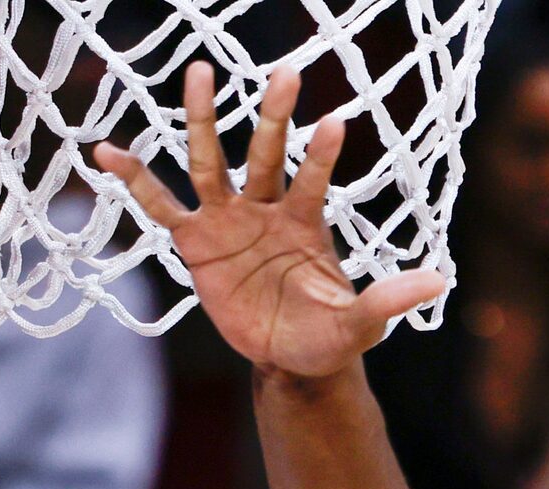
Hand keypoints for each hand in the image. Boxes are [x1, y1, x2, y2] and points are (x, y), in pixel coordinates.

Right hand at [95, 65, 444, 381]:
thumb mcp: (362, 324)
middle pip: (264, 153)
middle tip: (285, 70)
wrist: (293, 357)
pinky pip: (160, 207)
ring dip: (202, 118)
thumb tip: (441, 280)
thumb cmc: (329, 335)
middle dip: (272, 115)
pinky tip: (107, 151)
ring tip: (197, 71)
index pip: (314, 179)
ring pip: (211, 162)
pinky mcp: (196, 243)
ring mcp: (229, 221)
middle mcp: (266, 210)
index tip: (335, 121)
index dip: (321, 154)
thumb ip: (389, 298)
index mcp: (306, 222)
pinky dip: (134, 180)